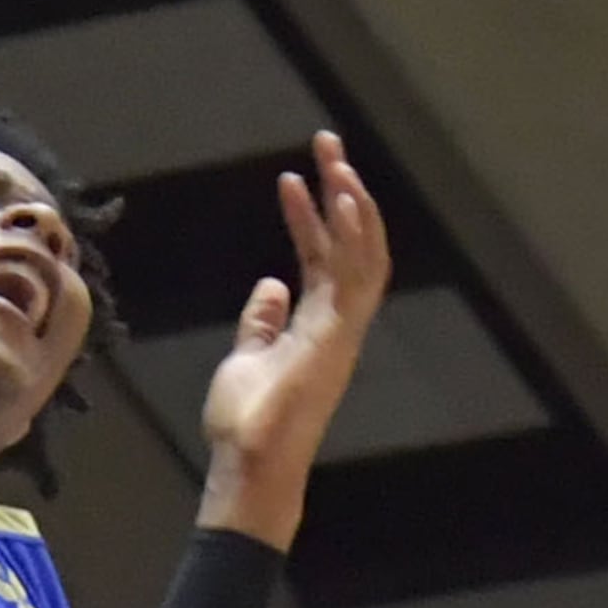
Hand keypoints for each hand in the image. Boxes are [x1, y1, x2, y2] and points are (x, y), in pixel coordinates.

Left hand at [197, 131, 388, 549]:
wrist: (249, 462)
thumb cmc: (245, 421)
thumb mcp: (247, 356)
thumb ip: (262, 321)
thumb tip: (270, 284)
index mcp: (317, 326)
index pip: (323, 259)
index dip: (311, 217)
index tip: (290, 178)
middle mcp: (338, 323)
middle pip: (350, 246)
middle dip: (342, 193)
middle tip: (328, 144)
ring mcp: (342, 329)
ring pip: (362, 252)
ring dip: (350, 201)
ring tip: (334, 155)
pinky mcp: (339, 335)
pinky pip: (356, 274)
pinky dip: (353, 233)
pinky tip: (341, 195)